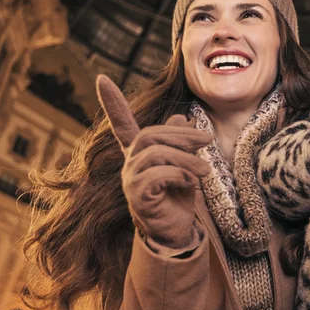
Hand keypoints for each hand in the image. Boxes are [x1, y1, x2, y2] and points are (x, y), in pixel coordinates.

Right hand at [96, 75, 211, 248]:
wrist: (177, 232)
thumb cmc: (178, 197)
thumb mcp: (185, 164)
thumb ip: (181, 142)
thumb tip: (182, 116)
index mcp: (139, 154)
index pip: (122, 125)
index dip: (112, 103)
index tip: (101, 77)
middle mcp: (130, 164)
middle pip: (150, 135)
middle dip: (181, 134)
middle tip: (208, 138)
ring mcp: (130, 180)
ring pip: (156, 153)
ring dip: (186, 159)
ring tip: (205, 171)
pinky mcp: (136, 196)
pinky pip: (157, 174)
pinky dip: (180, 175)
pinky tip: (192, 182)